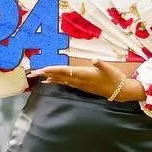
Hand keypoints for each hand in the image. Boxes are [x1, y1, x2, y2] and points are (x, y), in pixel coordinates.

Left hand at [28, 60, 143, 100]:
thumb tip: (95, 59)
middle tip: (32, 73)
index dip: (53, 69)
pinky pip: (66, 83)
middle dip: (46, 74)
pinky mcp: (82, 86)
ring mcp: (80, 84)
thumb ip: (101, 64)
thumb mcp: (110, 69)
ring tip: (38, 77)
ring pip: (61, 81)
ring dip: (49, 78)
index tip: (43, 69)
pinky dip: (57, 81)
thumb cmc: (115, 78)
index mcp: (84, 74)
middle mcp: (79, 80)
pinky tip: (51, 81)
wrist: (119, 91)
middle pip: (59, 76)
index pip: (65, 71)